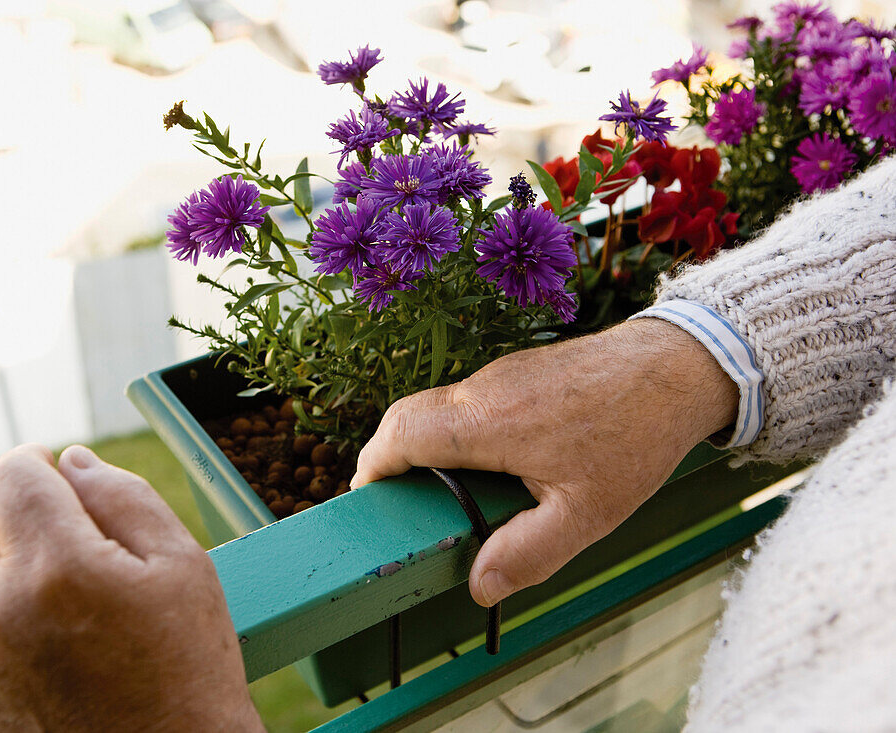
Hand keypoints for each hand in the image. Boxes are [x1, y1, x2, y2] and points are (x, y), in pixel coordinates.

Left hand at [0, 444, 262, 731]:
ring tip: (79, 588)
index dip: (36, 462)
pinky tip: (67, 632)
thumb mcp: (182, 563)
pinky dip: (10, 609)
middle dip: (18, 508)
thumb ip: (123, 496)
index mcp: (57, 567)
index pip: (8, 477)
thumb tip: (73, 461)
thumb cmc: (191, 666)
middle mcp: (3, 610)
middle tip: (74, 526)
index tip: (60, 471)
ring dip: (13, 560)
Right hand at [352, 318, 737, 607]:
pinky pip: (468, 400)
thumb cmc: (634, 435)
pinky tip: (494, 466)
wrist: (676, 365)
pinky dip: (458, 431)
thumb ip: (528, 553)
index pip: (399, 434)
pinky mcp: (518, 369)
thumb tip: (478, 587)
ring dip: (426, 444)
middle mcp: (482, 390)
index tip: (366, 499)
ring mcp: (499, 373)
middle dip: (389, 458)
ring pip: (438, 406)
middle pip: (408, 416)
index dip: (371, 466)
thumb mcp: (587, 513)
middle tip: (398, 503)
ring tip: (447, 494)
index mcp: (485, 423)